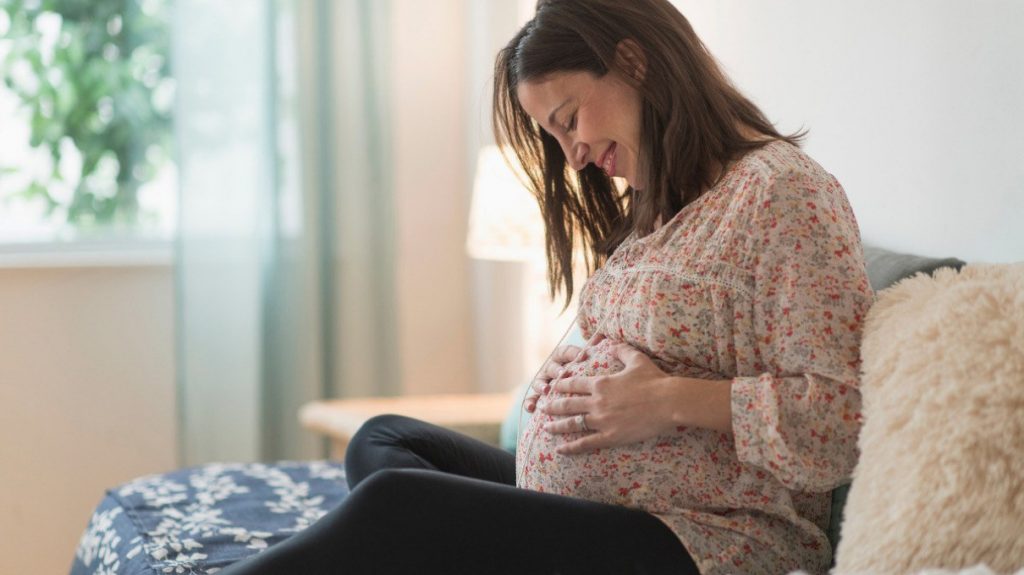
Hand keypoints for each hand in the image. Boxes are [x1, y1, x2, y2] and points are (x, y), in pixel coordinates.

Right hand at [523, 344, 587, 413]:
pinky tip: (531, 408)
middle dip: (556, 370)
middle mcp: (551, 368)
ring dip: (541, 386)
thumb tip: (601, 337)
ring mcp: (543, 382)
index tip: (582, 355)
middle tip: (563, 373)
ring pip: (538, 382)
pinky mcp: (538, 397)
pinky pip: (531, 399)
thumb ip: (594, 349)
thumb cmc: (585, 372)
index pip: (565, 352)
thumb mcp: (591, 361)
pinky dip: (530, 403)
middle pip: (551, 367)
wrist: (577, 392)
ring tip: (546, 390)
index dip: (572, 353)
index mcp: (562, 357)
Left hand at [539, 340, 684, 453]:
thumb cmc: (654, 380)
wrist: (668, 401)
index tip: (552, 386)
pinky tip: (560, 449)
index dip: (561, 385)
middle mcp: (597, 401)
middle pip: (568, 404)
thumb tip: (612, 342)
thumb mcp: (636, 360)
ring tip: (545, 428)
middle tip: (542, 407)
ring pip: (572, 423)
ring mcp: (602, 420)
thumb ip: (621, 350)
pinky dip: (571, 447)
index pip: (574, 383)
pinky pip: (586, 443)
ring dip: (557, 426)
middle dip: (552, 405)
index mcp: (601, 383)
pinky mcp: (610, 436)